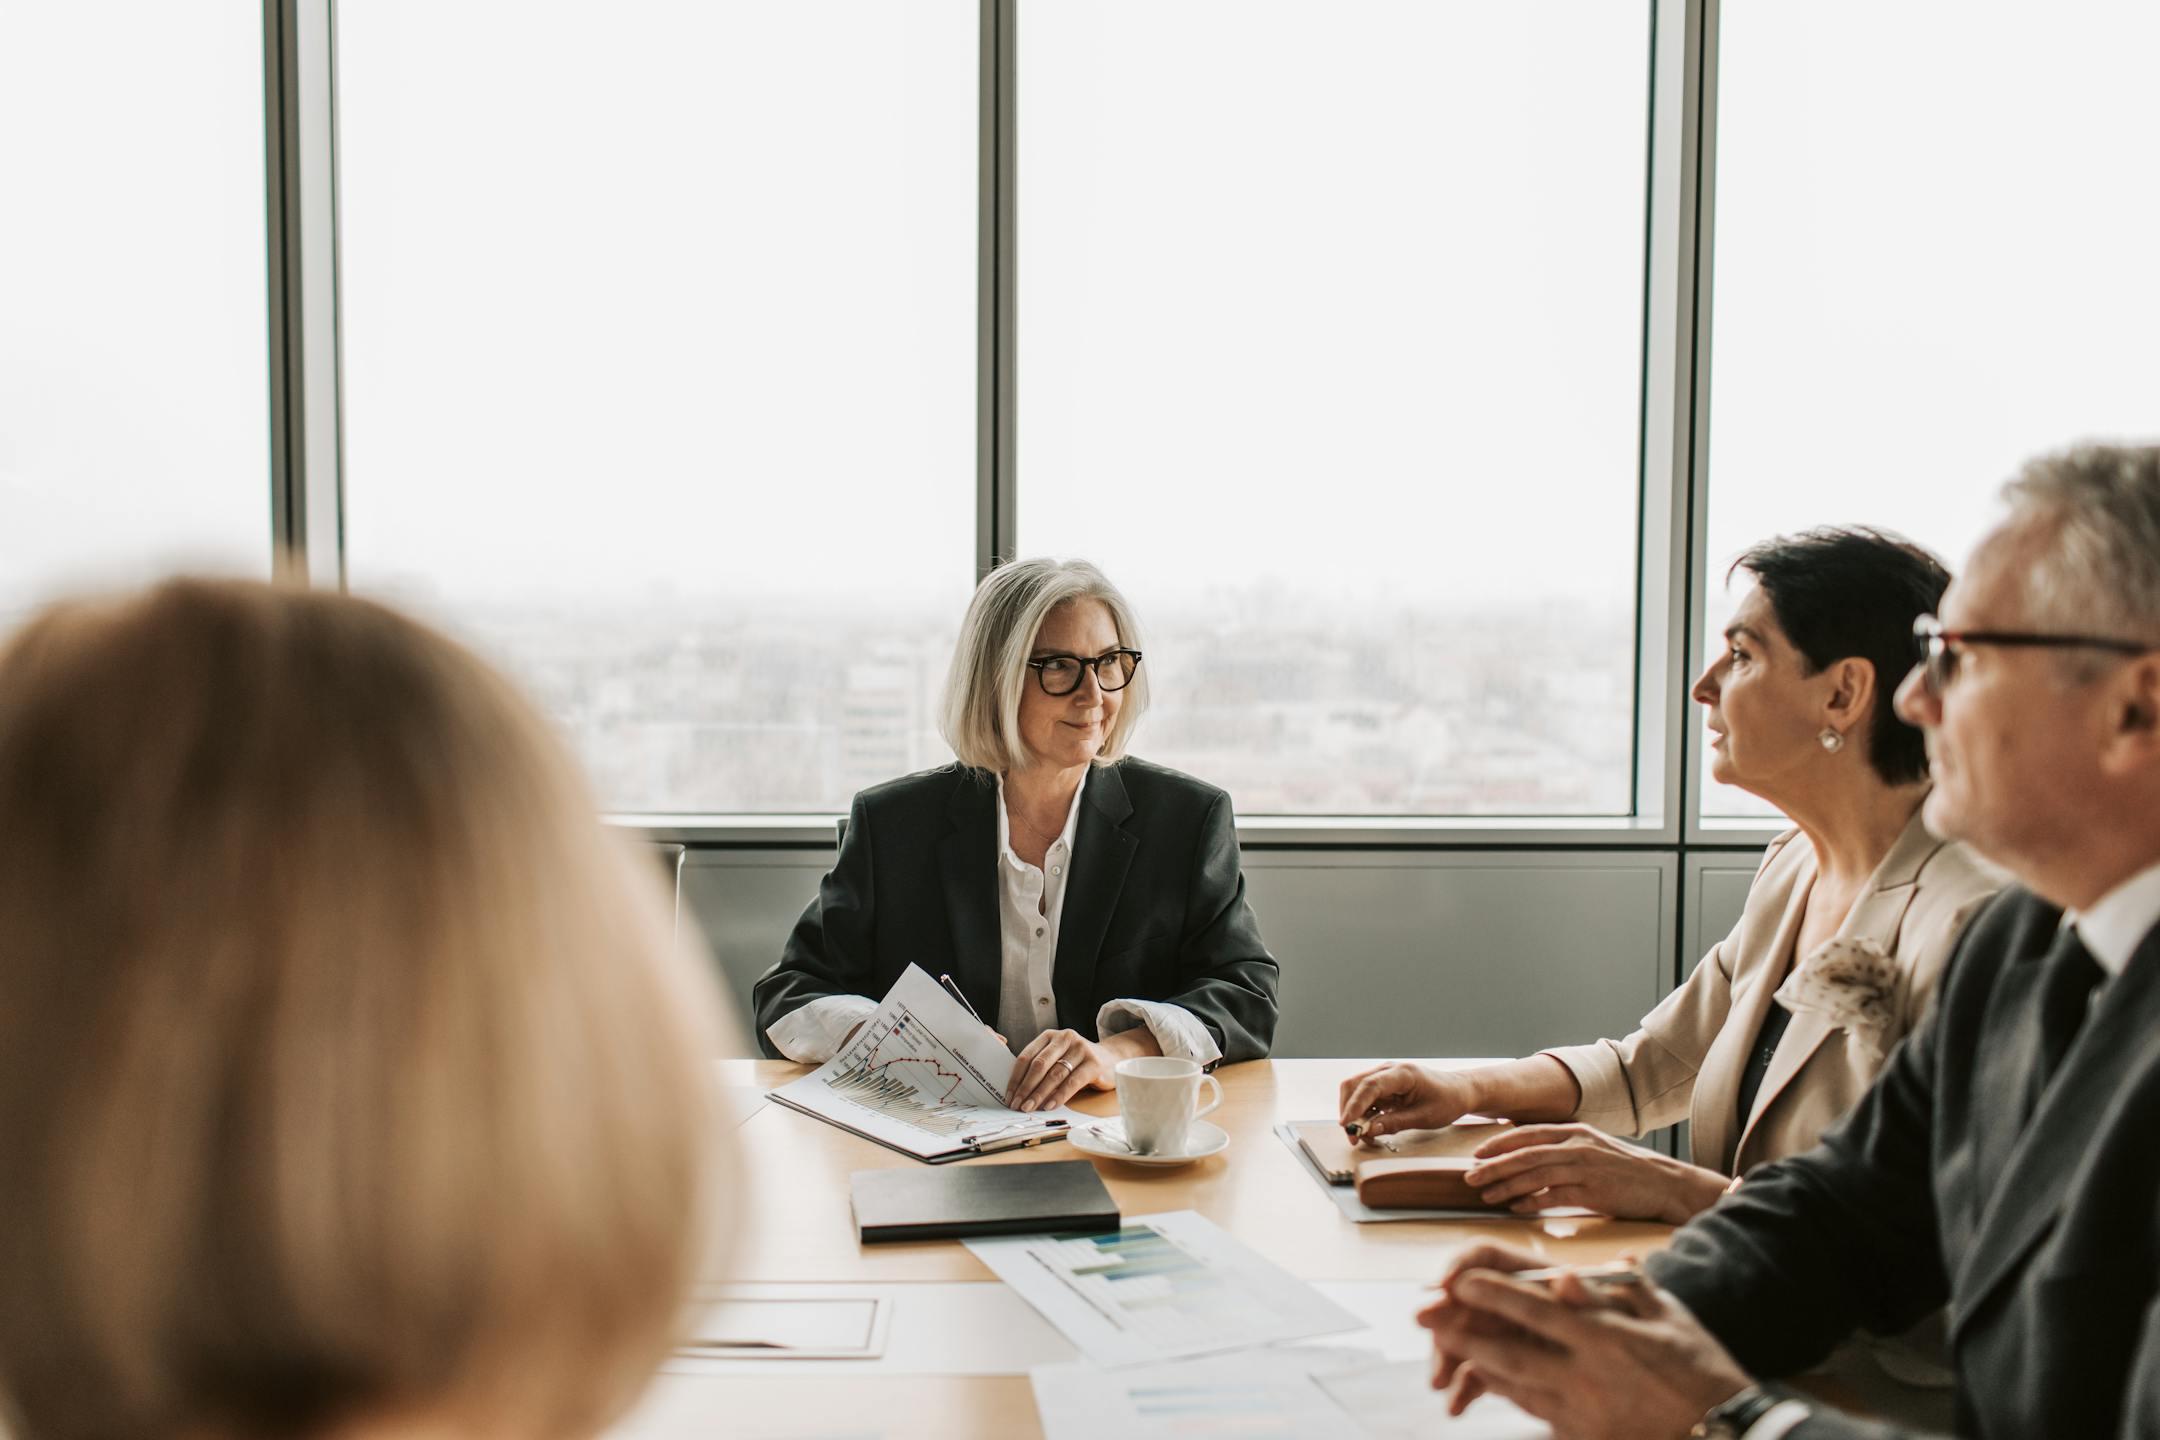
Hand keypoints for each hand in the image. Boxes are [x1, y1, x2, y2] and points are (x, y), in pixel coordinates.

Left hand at [1006, 1029, 1115, 1111]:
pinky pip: (1072, 1082)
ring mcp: (1080, 1049)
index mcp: (1050, 1036)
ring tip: (1030, 1107)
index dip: (1016, 1078)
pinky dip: (1059, 1096)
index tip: (1009, 1096)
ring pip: (1054, 1074)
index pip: (1026, 1056)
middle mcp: (1064, 1038)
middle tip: (1018, 1105)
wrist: (1110, 1059)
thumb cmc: (1076, 1063)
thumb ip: (1040, 1069)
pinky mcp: (1093, 1063)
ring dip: (1040, 1094)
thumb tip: (1018, 1093)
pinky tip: (1050, 1106)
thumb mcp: (1056, 1059)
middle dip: (1026, 1088)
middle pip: (1039, 1065)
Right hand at [1337, 1062, 1477, 1143]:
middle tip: (1353, 1137)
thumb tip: (1369, 1130)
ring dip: (1354, 1114)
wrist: (1458, 1091)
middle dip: (1349, 1111)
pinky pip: (1365, 1098)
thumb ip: (1395, 1123)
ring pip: (1356, 1091)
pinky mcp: (1384, 1085)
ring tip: (1364, 1137)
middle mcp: (1389, 1070)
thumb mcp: (1424, 1117)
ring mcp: (1385, 1076)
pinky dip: (1362, 1113)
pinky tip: (1370, 1129)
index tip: (1347, 1125)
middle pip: (1355, 1085)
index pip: (1370, 1086)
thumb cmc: (1447, 1101)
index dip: (1355, 1105)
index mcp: (1403, 1074)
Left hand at [1421, 1250, 1753, 1439]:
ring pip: (1515, 1387)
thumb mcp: (1666, 1316)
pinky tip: (1489, 1382)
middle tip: (1422, 1315)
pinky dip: (1510, 1395)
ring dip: (1477, 1366)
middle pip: (1510, 1353)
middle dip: (1461, 1334)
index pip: (1536, 1312)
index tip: (1458, 1280)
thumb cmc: (1698, 1365)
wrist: (1726, 1433)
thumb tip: (1563, 1275)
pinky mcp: (1583, 1439)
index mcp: (1605, 1339)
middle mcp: (1588, 1378)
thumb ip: (1615, 1290)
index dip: (1493, 1295)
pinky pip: (1536, 1414)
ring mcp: (1584, 1415)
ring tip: (1443, 1349)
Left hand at [1465, 1124, 1727, 1222]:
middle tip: (1470, 1177)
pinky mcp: (1594, 1190)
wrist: (1666, 1184)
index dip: (1499, 1144)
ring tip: (1486, 1195)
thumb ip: (1564, 1151)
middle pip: (1524, 1154)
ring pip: (1535, 1173)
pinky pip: (1555, 1195)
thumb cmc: (1627, 1171)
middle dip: (1494, 1166)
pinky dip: (1532, 1201)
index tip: (1477, 1155)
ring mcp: (1585, 1167)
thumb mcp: (1593, 1149)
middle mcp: (1577, 1145)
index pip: (1527, 1134)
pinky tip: (1516, 1207)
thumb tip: (1530, 1161)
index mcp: (1575, 1132)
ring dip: (1506, 1185)